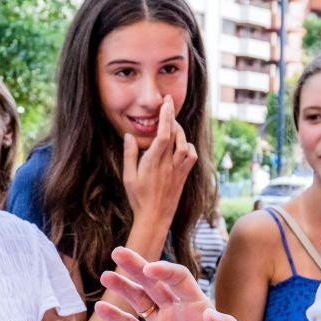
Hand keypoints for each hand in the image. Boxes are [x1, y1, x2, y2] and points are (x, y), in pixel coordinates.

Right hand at [95, 246, 248, 320]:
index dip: (165, 272)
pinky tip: (100, 308)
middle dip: (137, 267)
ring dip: (123, 287)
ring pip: (139, 300)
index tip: (149, 269)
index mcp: (198, 307)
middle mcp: (177, 311)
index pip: (179, 280)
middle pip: (154, 283)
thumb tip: (213, 314)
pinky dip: (115, 317)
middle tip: (118, 252)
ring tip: (106, 275)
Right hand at [119, 95, 197, 227]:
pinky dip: (188, 146)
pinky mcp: (184, 176)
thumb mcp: (128, 177)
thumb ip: (129, 155)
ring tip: (172, 127)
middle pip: (175, 135)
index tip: (166, 103)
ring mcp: (178, 170)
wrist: (155, 218)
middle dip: (173, 118)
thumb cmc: (138, 198)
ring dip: (180, 132)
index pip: (163, 134)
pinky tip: (180, 145)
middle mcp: (168, 164)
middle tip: (167, 109)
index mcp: (152, 162)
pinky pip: (191, 156)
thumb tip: (128, 136)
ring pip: (185, 144)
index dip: (166, 116)